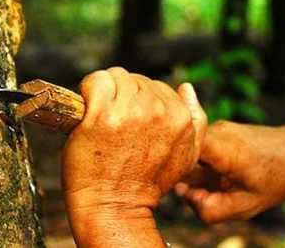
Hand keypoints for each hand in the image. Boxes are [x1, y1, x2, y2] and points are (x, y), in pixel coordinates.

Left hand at [62, 67, 206, 246]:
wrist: (115, 207)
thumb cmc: (147, 184)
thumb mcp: (188, 156)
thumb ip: (196, 120)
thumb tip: (187, 88)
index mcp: (180, 118)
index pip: (157, 87)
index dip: (140, 102)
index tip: (130, 120)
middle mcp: (158, 111)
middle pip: (136, 80)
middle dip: (124, 96)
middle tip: (115, 122)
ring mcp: (130, 112)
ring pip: (116, 77)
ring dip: (106, 92)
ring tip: (102, 116)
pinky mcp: (102, 115)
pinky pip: (96, 81)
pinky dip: (89, 89)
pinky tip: (88, 110)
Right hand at [175, 121, 284, 223]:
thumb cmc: (277, 180)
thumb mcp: (246, 206)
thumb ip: (210, 209)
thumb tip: (182, 193)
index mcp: (224, 149)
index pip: (181, 145)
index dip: (171, 165)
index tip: (177, 186)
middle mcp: (217, 131)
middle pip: (182, 155)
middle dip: (185, 178)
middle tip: (209, 193)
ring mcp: (217, 127)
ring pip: (190, 153)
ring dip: (196, 173)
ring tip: (223, 184)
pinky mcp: (218, 130)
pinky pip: (199, 150)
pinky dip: (205, 166)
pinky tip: (224, 175)